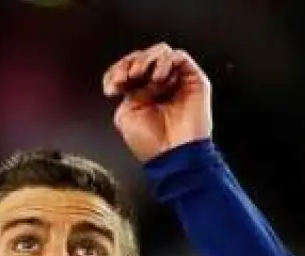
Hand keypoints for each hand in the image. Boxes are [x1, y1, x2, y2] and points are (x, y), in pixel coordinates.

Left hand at [102, 43, 211, 162]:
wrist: (173, 154)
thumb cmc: (151, 143)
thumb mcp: (125, 115)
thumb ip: (126, 91)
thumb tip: (130, 78)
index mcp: (141, 93)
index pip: (127, 68)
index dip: (116, 71)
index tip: (111, 87)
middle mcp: (158, 85)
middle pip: (142, 56)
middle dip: (128, 64)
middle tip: (125, 78)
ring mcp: (176, 80)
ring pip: (160, 51)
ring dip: (145, 59)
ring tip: (139, 75)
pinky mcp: (193, 79)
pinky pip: (178, 56)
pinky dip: (164, 62)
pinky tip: (157, 78)